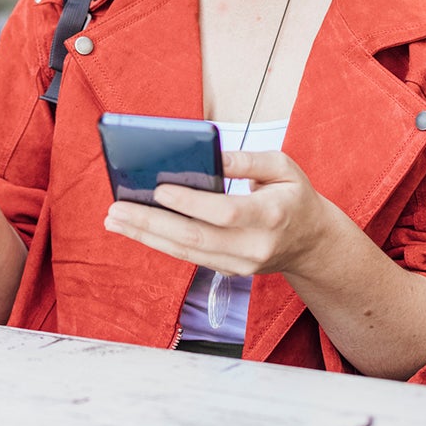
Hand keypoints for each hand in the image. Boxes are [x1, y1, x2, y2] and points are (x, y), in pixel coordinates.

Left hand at [103, 149, 340, 277]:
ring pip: (186, 253)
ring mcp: (240, 264)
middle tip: (116, 209)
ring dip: (146, 236)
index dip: (191, 203)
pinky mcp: (228, 271)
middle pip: (196, 239)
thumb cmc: (294, 196)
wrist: (311, 244)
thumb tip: (211, 154)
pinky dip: (160, 242)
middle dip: (152, 223)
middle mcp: (254, 246)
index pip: (225, 212)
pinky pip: (189, 257)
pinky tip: (136, 228)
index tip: (160, 189)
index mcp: (271, 215)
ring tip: (115, 220)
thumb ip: (247, 160)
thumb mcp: (283, 167)